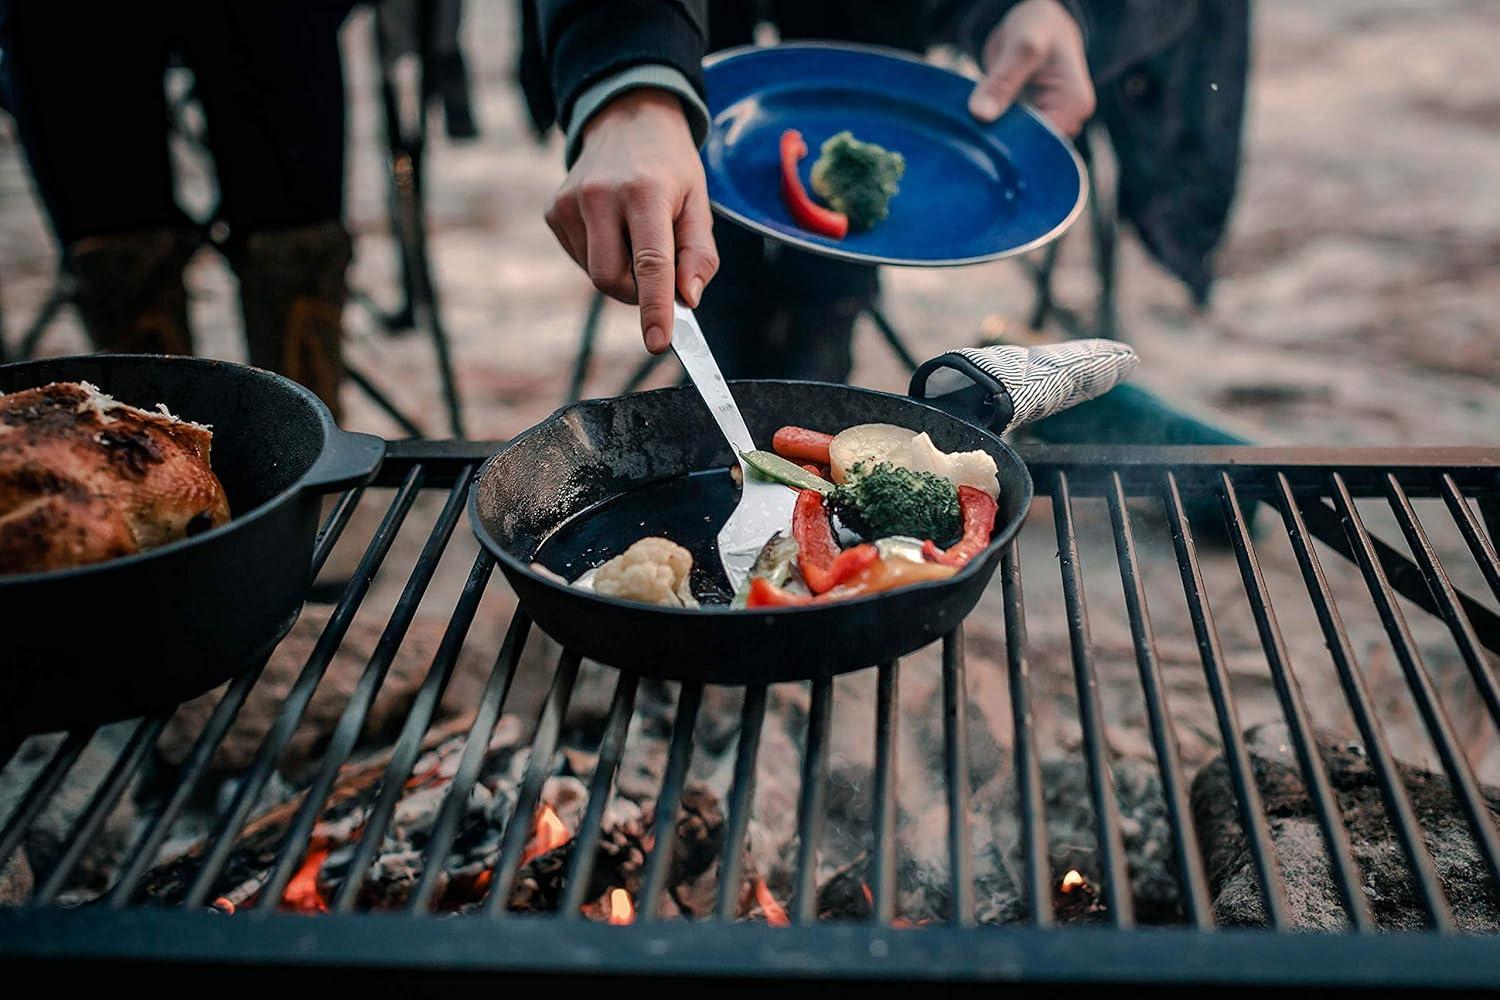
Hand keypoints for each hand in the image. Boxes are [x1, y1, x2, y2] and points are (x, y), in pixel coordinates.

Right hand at [545, 90, 718, 353]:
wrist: (627, 118)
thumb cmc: (670, 166)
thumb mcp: (698, 201)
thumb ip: (699, 253)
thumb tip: (688, 300)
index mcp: (644, 192)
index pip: (650, 264)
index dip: (655, 308)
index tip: (659, 342)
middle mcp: (600, 195)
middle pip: (612, 279)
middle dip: (637, 293)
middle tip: (659, 276)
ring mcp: (570, 202)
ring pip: (596, 274)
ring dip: (622, 273)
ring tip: (636, 235)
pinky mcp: (554, 210)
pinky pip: (582, 259)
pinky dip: (603, 258)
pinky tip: (613, 228)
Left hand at [968, 0, 1095, 136]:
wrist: (1038, 22)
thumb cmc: (1037, 27)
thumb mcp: (1021, 47)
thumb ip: (1002, 81)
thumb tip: (980, 114)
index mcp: (1075, 105)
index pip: (1044, 143)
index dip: (1013, 143)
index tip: (985, 137)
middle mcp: (1070, 119)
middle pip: (1034, 149)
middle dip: (1006, 144)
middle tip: (977, 133)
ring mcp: (1054, 122)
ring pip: (1023, 146)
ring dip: (1001, 139)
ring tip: (981, 128)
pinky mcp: (1037, 122)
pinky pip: (1017, 137)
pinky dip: (1000, 133)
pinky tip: (985, 127)